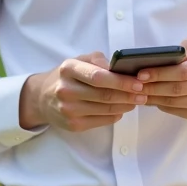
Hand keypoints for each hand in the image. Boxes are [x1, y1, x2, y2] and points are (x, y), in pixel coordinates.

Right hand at [20, 52, 148, 131]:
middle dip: (128, 95)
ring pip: (105, 109)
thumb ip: (99, 61)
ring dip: (125, 105)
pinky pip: (102, 121)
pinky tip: (122, 109)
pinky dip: (115, 115)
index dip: (121, 81)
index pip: (99, 77)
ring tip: (137, 101)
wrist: (42, 97)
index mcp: (68, 69)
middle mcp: (66, 90)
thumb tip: (119, 68)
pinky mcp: (72, 125)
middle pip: (104, 95)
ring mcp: (68, 110)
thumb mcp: (79, 60)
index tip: (138, 83)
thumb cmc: (67, 76)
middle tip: (143, 93)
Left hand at [137, 38, 186, 120]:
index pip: (182, 71)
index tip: (141, 74)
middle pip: (177, 89)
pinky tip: (149, 99)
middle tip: (134, 85)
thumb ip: (185, 46)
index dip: (160, 74)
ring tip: (137, 92)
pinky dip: (160, 105)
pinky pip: (176, 111)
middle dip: (152, 87)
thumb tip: (172, 53)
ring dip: (153, 98)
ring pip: (174, 102)